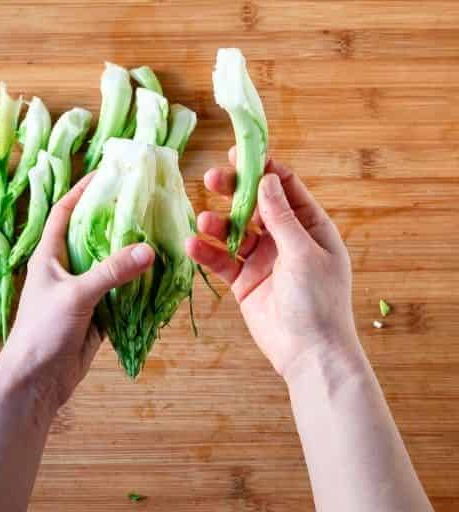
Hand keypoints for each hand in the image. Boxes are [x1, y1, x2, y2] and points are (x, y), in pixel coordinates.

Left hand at [0, 174, 153, 411]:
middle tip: (143, 202)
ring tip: (158, 234)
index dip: (83, 190)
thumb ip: (111, 272)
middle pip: (91, 236)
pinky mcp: (95, 317)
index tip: (106, 172)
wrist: (36, 382)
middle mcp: (65, 269)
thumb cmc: (43, 330)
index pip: (66, 211)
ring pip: (109, 267)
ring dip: (128, 255)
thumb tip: (147, 248)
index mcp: (49, 255)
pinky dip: (135, 288)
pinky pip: (119, 296)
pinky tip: (157, 278)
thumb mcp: (77, 295)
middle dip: (114, 220)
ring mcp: (81, 293)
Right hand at [186, 153, 361, 383]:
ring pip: (235, 229)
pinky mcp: (245, 280)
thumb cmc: (319, 302)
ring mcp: (263, 259)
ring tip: (203, 221)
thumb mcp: (304, 254)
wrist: (311, 356)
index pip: (285, 187)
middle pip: (255, 203)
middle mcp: (285, 238)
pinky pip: (222, 259)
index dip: (263, 168)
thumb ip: (282, 217)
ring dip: (217, 222)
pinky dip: (207, 251)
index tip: (238, 155)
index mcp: (310, 227)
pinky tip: (193, 245)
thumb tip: (266, 179)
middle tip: (211, 179)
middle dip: (233, 190)